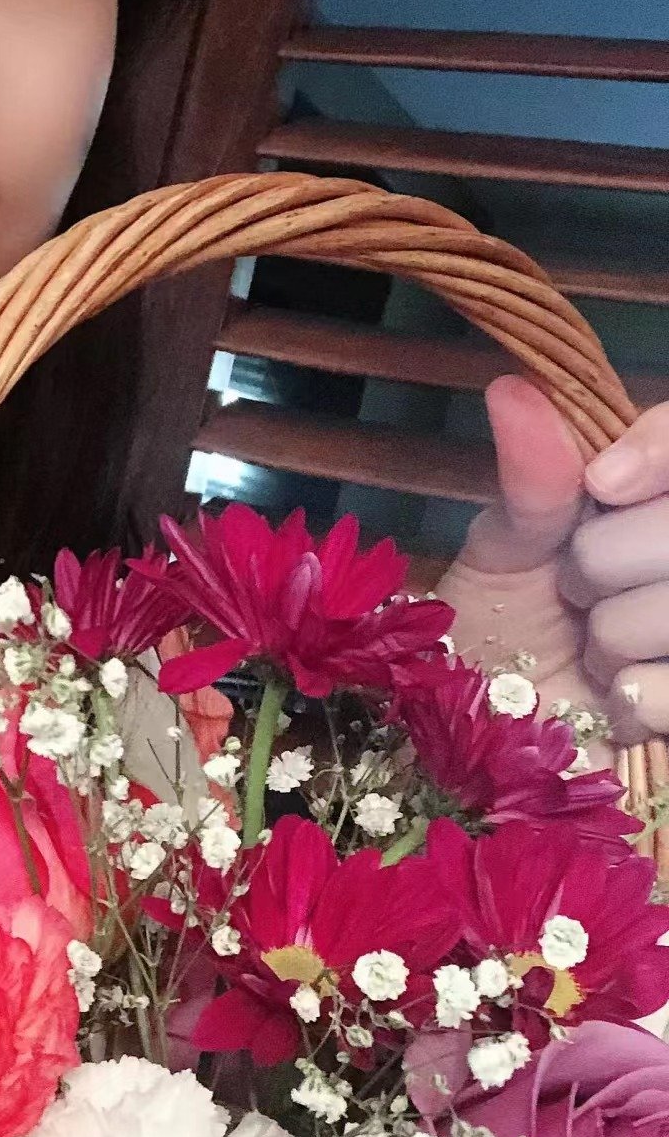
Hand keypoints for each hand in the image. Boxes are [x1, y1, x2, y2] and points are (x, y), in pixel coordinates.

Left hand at [436, 376, 668, 741]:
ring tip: (592, 655)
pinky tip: (619, 704)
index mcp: (658, 495)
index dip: (662, 450)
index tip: (602, 484)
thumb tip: (513, 390)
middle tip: (574, 594)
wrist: (486, 746)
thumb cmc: (496, 637)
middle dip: (606, 562)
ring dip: (616, 637)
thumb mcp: (502, 552)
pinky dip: (641, 698)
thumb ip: (531, 481)